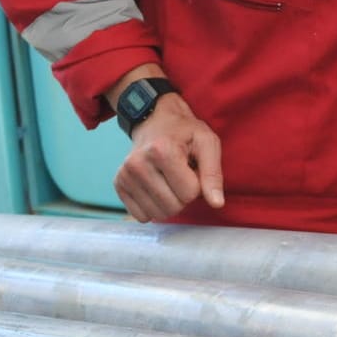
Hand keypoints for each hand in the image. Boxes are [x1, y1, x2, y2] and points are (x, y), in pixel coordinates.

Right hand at [114, 94, 224, 221]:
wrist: (154, 119)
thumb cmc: (184, 132)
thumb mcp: (207, 143)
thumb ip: (213, 174)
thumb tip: (217, 204)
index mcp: (161, 151)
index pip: (189, 193)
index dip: (197, 185)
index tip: (192, 168)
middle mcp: (138, 164)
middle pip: (173, 207)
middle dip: (184, 196)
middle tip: (181, 175)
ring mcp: (125, 176)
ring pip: (158, 215)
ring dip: (169, 202)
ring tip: (169, 179)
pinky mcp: (119, 185)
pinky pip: (141, 216)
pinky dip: (153, 206)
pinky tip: (156, 186)